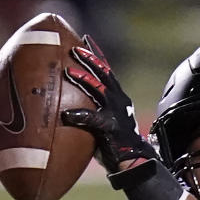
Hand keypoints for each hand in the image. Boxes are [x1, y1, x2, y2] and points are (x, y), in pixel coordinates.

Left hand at [61, 35, 158, 172]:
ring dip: (84, 79)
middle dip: (90, 59)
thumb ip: (91, 110)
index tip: (85, 39)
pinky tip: (66, 115)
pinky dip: (79, 115)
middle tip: (75, 49)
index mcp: (118, 97)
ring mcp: (116, 113)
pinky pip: (93, 119)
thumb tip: (64, 106)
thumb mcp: (104, 120)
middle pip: (104, 74)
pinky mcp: (111, 127)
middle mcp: (119, 101)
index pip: (106, 71)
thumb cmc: (115, 142)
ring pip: (100, 90)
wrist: (134, 160)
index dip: (96, 54)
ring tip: (69, 71)